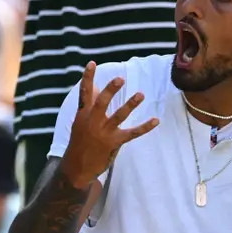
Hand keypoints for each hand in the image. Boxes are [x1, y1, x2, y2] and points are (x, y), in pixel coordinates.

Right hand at [60, 61, 158, 185]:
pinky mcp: (113, 143)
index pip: (84, 93)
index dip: (88, 78)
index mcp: (83, 115)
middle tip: (120, 78)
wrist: (76, 168)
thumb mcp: (80, 123)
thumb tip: (95, 87)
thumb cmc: (80, 143)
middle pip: (101, 103)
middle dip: (110, 90)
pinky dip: (144, 127)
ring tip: (140, 94)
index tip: (92, 64)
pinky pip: (131, 133)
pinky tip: (155, 120)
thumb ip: (89, 105)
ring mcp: (103, 133)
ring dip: (130, 105)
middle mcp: (92, 122)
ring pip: (118, 116)